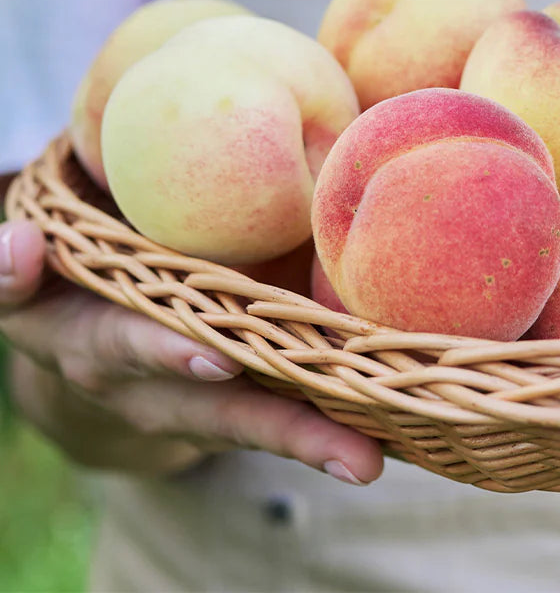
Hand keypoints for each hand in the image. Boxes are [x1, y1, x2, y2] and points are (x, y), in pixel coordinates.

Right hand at [0, 218, 382, 483]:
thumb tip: (16, 245)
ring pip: (258, 423)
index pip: (132, 344)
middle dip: (275, 427)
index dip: (168, 351)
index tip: (216, 357)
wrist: (78, 340)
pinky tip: (375, 445)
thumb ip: (12, 271)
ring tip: (368, 462)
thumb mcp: (25, 284)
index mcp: (98, 342)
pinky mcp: (235, 400)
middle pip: (218, 409)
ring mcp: (198, 401)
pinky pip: (280, 417)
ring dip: (312, 441)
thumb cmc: (62, 288)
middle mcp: (154, 386)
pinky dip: (322, 433)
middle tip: (341, 450)